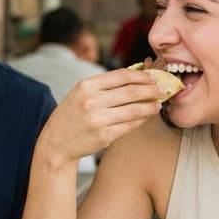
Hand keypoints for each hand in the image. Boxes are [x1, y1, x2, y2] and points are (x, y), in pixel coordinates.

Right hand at [38, 70, 165, 164]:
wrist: (56, 143)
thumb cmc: (71, 115)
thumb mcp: (81, 93)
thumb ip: (104, 85)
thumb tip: (135, 75)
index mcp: (86, 85)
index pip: (121, 76)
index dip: (141, 76)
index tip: (153, 77)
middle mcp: (92, 101)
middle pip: (131, 92)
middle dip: (151, 90)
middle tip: (163, 89)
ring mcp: (98, 119)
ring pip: (134, 110)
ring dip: (150, 107)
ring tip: (158, 104)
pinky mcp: (104, 135)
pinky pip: (130, 125)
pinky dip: (141, 120)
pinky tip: (146, 117)